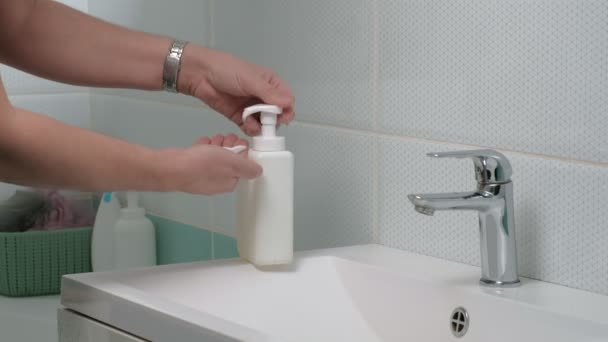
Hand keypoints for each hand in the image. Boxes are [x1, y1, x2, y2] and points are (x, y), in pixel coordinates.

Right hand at [161, 134, 261, 194]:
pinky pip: (202, 157)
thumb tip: (259, 172)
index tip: (237, 141)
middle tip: (224, 138)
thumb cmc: (203, 164)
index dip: (242, 151)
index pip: (243, 165)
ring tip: (213, 139)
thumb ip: (248, 167)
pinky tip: (202, 143)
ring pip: (215, 157)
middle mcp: (217, 183)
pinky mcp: (190, 170)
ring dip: (216, 146)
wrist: (172, 168)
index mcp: (229, 183)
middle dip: (229, 146)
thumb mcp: (232, 163)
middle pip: (229, 161)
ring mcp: (202, 177)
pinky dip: (203, 148)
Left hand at [178, 45, 294, 135]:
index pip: (286, 99)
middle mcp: (263, 96)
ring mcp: (251, 107)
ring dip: (261, 126)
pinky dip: (250, 129)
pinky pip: (251, 127)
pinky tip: (245, 123)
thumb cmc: (227, 70)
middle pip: (277, 114)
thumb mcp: (251, 79)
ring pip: (265, 123)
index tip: (281, 117)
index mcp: (270, 83)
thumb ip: (269, 93)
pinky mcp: (240, 117)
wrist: (200, 75)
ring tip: (250, 121)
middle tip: (265, 121)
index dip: (286, 110)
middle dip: (273, 120)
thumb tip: (289, 104)